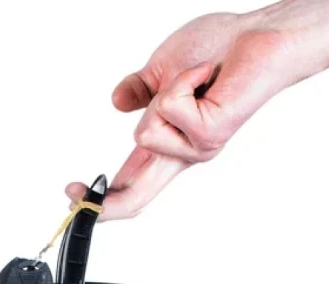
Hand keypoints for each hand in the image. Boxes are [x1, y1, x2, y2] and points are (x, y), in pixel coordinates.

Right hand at [67, 12, 295, 219]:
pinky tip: (205, 77)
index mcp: (166, 145)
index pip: (129, 185)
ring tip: (191, 80)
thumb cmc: (218, 50)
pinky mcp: (208, 134)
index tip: (71, 193)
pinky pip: (170, 108)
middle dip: (100, 202)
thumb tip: (117, 102)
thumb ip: (137, 93)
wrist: (258, 37)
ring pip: (145, 132)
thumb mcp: (160, 72)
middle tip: (71, 191)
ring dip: (162, 93)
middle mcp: (181, 154)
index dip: (97, 199)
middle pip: (134, 198)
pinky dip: (181, 81)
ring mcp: (195, 148)